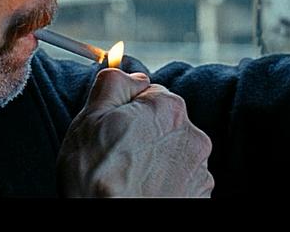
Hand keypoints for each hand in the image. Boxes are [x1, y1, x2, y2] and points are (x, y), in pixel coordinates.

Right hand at [56, 68, 214, 197]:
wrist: (108, 223)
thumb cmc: (96, 178)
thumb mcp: (90, 117)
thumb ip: (112, 83)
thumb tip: (127, 72)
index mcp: (168, 108)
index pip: (148, 92)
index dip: (124, 109)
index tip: (111, 129)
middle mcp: (193, 135)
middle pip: (163, 122)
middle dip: (142, 133)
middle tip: (116, 155)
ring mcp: (200, 170)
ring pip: (172, 151)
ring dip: (155, 159)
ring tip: (128, 177)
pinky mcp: (200, 196)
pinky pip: (180, 179)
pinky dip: (164, 183)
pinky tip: (142, 191)